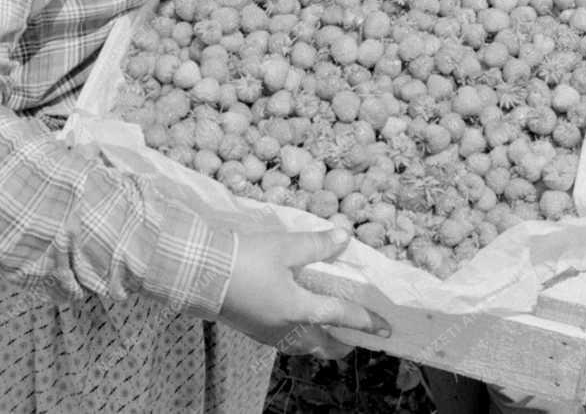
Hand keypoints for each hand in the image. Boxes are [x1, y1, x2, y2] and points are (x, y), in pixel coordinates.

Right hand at [220, 226, 389, 357]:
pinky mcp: (253, 330)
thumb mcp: (284, 246)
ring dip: (322, 340)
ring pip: (305, 347)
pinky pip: (287, 341)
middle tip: (357, 330)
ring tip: (330, 326)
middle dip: (344, 341)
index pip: (340, 316)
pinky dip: (302, 335)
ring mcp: (268, 333)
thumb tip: (344, 238)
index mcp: (298, 310)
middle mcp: (286, 329)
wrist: (199, 272)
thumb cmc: (245, 258)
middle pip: (324, 345)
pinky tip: (298, 317)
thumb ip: (316, 245)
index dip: (366, 321)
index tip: (386, 329)